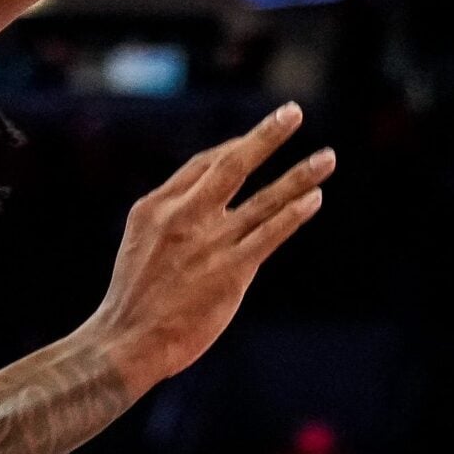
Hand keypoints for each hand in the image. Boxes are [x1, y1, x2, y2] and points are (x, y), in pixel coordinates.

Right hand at [88, 104, 333, 390]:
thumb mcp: (140, 242)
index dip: (234, 148)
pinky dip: (293, 214)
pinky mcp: (230, 271)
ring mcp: (209, 243)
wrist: (125, 341)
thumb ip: (173, 218)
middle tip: (294, 112)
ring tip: (328, 158)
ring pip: (263, 199)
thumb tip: (206, 201)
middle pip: (232, 164)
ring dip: (299, 176)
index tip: (256, 140)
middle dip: (266, 136)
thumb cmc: (135, 297)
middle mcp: (184, 216)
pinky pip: (269, 234)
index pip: (203, 164)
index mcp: (156, 206)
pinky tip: (314, 199)